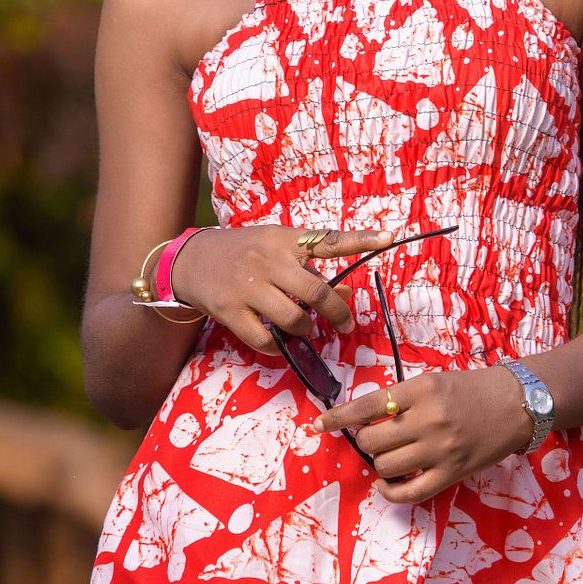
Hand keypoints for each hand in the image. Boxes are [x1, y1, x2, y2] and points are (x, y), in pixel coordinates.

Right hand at [175, 224, 394, 355]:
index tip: (390, 237)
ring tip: (305, 328)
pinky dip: (278, 346)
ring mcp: (248, 287)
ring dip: (306, 330)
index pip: (328, 240)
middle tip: (346, 325)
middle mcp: (268, 261)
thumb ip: (304, 263)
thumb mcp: (273, 243)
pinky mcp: (231, 311)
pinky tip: (278, 341)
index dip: (361, 239)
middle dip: (338, 314)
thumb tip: (340, 293)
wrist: (192, 260)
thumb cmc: (243, 251)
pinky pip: (265, 339)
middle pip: (316, 292)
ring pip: (293, 319)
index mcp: (284, 240)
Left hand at [314, 363, 534, 502]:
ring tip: (393, 453)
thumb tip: (362, 421)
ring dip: (380, 462)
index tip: (320, 424)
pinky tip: (386, 485)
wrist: (514, 404)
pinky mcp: (452, 474)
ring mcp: (440, 450)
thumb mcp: (433, 381)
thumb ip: (401, 398)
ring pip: (385, 465)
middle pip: (372, 439)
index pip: (368, 405)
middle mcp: (429, 419)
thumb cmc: (470, 388)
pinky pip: (409, 493)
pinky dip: (390, 492)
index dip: (339, 417)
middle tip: (379, 435)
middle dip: (367, 440)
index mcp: (421, 389)